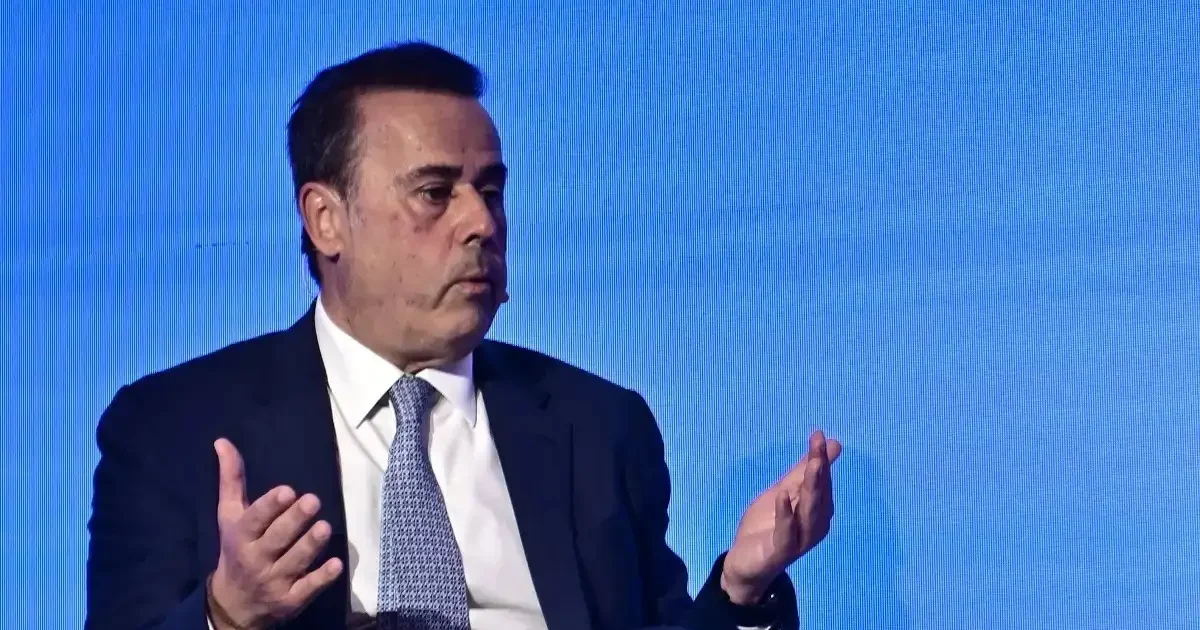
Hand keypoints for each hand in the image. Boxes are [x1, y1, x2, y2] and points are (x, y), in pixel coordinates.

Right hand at [207, 439, 343, 629]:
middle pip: (276, 538)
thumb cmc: (235, 548)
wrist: (233, 604)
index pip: (255, 520)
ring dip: (310, 545)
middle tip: (313, 501)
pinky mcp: (290, 600)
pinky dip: (321, 578)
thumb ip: (231, 479)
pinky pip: (307, 589)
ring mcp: (274, 581)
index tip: (287, 491)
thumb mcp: (229, 516)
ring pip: (295, 561)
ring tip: (324, 526)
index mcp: (241, 535)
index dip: (270, 506)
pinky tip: (335, 564)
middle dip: (294, 520)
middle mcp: (255, 558)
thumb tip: (222, 442)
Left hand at [721, 430, 841, 604]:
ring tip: (812, 464)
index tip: (819, 435)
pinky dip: (785, 514)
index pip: (822, 481)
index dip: (820, 458)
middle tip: (819, 444)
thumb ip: (804, 471)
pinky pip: (787, 532)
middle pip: (819, 494)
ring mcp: (801, 540)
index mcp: (817, 510)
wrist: (745, 561)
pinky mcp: (782, 552)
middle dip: (820, 468)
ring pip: (810, 512)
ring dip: (812, 488)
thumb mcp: (783, 491)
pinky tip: (782, 495)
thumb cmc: (767, 525)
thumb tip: (833, 443)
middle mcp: (815, 525)